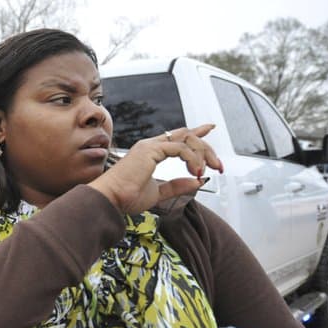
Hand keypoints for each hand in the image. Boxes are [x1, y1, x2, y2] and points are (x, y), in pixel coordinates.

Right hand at [89, 124, 224, 213]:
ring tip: (207, 170)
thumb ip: (176, 186)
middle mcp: (150, 146)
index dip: (195, 132)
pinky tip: (194, 171)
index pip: (177, 137)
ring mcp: (150, 146)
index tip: (209, 128)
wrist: (110, 199)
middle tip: (217, 164)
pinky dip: (192, 159)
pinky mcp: (151, 150)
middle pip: (186, 135)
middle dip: (206, 148)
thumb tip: (195, 182)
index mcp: (149, 153)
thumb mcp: (158, 192)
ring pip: (187, 138)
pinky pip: (181, 148)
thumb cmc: (124, 196)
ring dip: (202, 153)